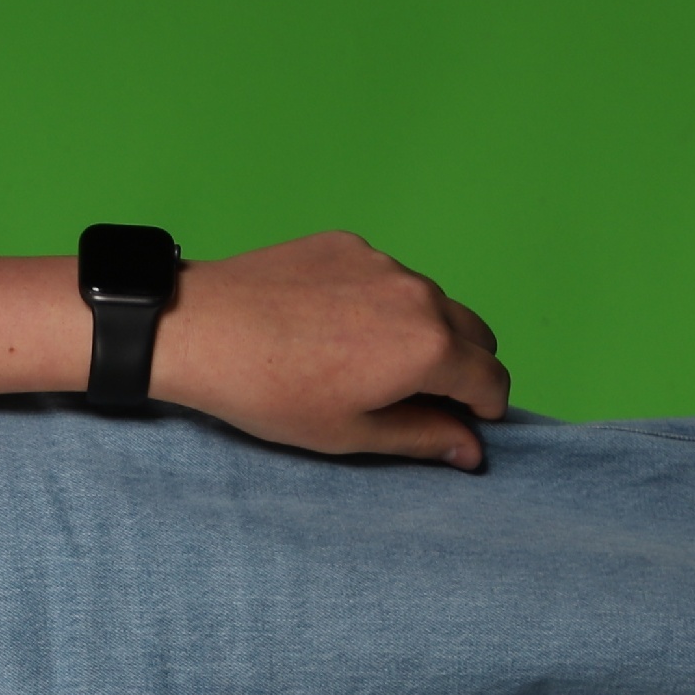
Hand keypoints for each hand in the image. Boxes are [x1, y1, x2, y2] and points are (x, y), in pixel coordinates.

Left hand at [149, 231, 510, 468]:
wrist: (202, 329)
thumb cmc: (270, 392)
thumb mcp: (350, 432)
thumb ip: (423, 437)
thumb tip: (471, 449)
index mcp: (431, 348)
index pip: (492, 378)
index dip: (487, 408)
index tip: (468, 421)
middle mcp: (420, 296)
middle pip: (474, 334)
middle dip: (464, 368)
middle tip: (422, 396)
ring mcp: (385, 264)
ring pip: (431, 302)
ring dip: (422, 331)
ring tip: (366, 362)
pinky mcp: (349, 245)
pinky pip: (386, 277)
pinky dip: (379, 302)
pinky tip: (331, 326)